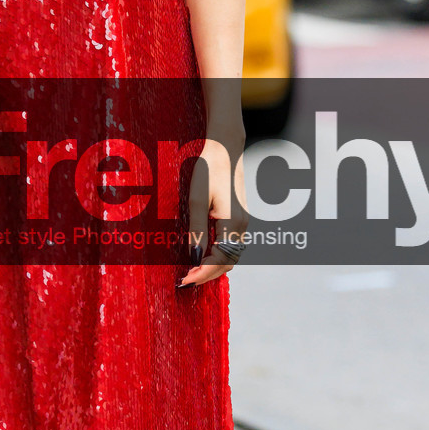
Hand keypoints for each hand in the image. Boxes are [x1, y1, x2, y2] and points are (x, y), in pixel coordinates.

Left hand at [179, 135, 248, 289]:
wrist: (226, 148)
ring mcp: (244, 222)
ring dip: (213, 267)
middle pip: (228, 263)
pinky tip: (203, 256)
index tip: (185, 281)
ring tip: (192, 271)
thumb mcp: (197, 200)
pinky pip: (232, 246)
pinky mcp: (240, 218)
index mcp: (233, 223)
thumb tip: (195, 258)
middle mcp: (242, 226)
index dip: (202, 274)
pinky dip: (219, 256)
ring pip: (231, 256)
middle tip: (185, 280)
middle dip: (207, 275)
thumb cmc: (210, 170)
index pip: (219, 261)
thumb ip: (197, 231)